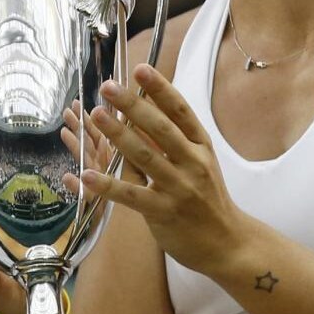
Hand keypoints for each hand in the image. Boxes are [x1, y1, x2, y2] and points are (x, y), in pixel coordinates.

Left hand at [68, 65, 244, 274]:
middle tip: (108, 87)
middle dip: (133, 105)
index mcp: (201, 147)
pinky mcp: (164, 212)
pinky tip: (85, 174)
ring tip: (96, 115)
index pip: (180, 111)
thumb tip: (143, 109)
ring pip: (144, 156)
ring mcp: (179, 188)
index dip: (160, 89)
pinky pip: (131, 195)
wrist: (228, 244)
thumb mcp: (199, 163)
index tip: (140, 69)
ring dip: (118, 134)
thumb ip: (173, 140)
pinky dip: (107, 185)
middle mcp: (193, 163)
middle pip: (160, 128)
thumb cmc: (207, 199)